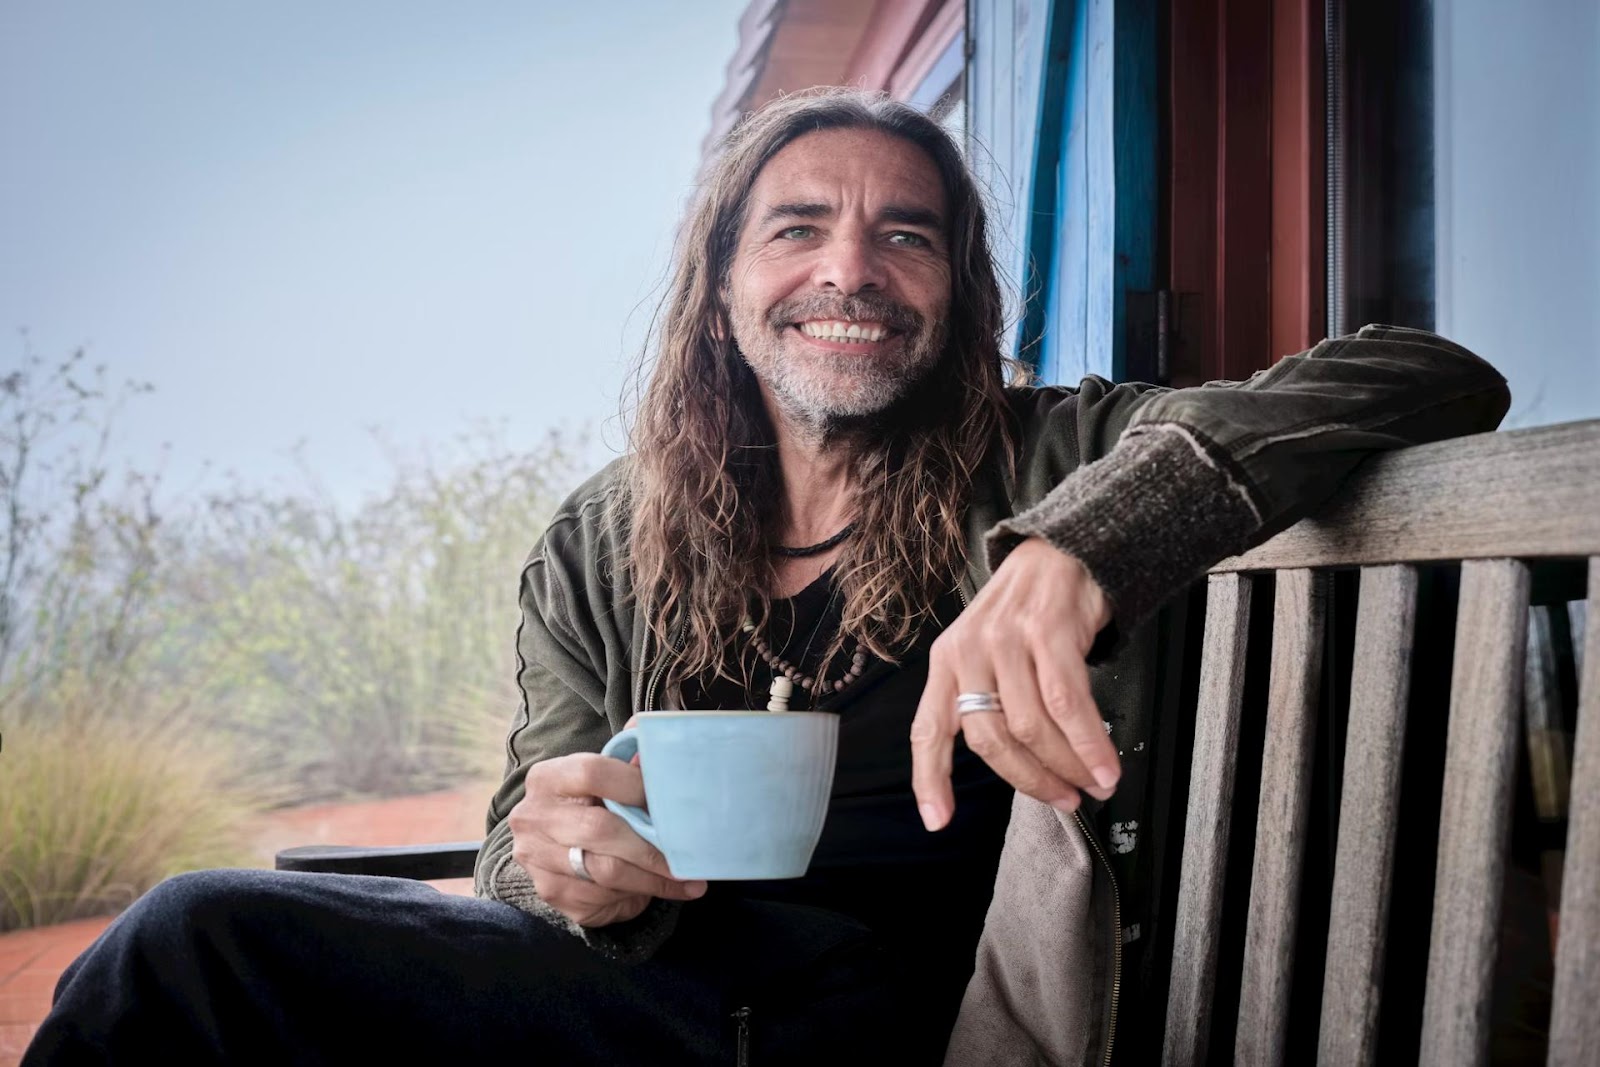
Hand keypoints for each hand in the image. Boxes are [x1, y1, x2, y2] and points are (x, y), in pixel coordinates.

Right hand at [510, 747, 706, 927]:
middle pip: (600, 830)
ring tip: (687, 881)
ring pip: (604, 872)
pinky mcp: (551, 892)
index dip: (635, 786)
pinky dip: (634, 895)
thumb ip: (629, 760)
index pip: (592, 773)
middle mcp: (533, 817)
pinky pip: (600, 898)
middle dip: (650, 847)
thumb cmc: (591, 804)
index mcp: (548, 778)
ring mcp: (537, 859)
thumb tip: (659, 736)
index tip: (669, 802)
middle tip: (688, 858)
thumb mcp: (606, 777)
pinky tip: (654, 890)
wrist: (555, 846)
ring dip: (652, 879)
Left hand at [911, 537, 1117, 829]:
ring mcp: (1006, 642)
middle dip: (1030, 781)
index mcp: (946, 662)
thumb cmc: (1026, 610)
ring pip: (1032, 727)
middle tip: (1063, 800)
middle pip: (990, 740)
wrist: (1061, 551)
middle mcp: (969, 652)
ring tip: (1092, 785)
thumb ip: (987, 701)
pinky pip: (1069, 706)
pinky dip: (1090, 745)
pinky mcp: (1047, 634)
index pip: (928, 730)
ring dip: (1067, 767)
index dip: (930, 779)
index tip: (937, 820)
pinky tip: (1105, 765)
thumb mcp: (985, 649)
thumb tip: (1017, 767)